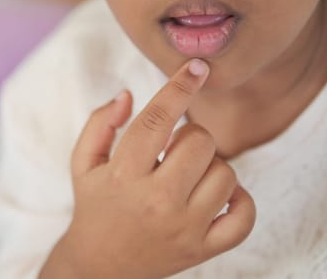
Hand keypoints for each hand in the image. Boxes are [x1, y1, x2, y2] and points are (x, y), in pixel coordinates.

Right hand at [40, 59, 255, 278]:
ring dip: (210, 165)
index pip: (157, 120)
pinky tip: (217, 195)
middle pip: (200, 142)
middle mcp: (156, 202)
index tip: (198, 67)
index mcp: (123, 175)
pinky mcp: (202, 249)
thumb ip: (100, 123)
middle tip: (174, 149)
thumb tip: (128, 94)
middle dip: (190, 135)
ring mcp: (184, 228)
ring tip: (187, 175)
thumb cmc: (94, 206)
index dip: (179, 87)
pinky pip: (244, 217)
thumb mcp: (82, 163)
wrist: (99, 267)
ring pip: (225, 173)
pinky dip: (240, 199)